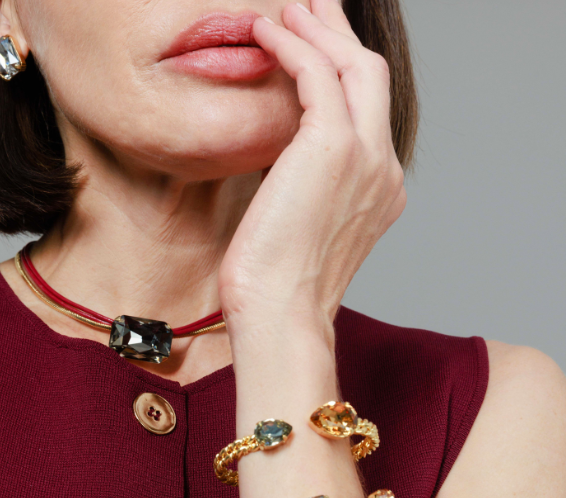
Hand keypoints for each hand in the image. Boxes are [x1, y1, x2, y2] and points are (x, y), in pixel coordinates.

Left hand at [217, 0, 406, 335]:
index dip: (343, 72)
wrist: (282, 316)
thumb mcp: (299, 232)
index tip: (317, 48)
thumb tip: (275, 166)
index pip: (368, 113)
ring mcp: (366, 157)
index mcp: (379, 191)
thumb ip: (303, 192)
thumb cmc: (277, 288)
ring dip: (317, 29)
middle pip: (371, 76)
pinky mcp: (333, 147)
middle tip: (311, 6)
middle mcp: (383, 169)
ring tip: (286, 8)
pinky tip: (264, 32)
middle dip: (340, 33)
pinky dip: (291, 45)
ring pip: (352, 65)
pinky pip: (315, 72)